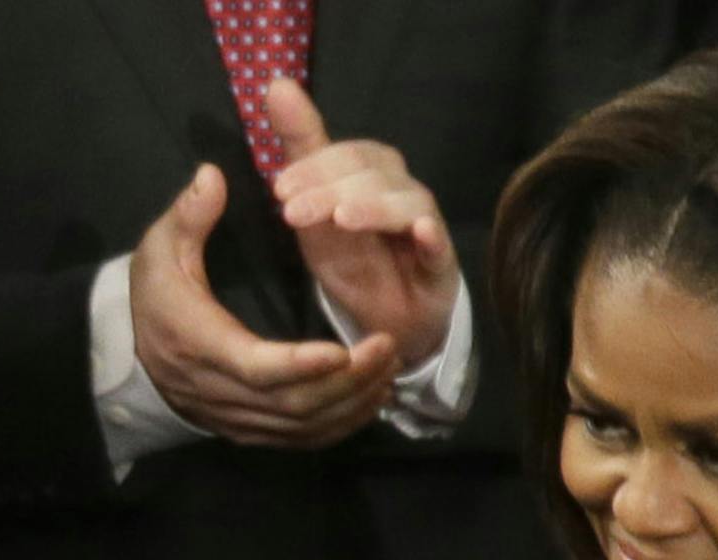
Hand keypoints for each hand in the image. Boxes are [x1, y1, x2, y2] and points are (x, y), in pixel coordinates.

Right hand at [130, 164, 398, 447]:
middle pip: (295, 404)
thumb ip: (188, 216)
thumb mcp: (159, 249)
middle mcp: (224, 394)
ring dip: (352, 401)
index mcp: (204, 348)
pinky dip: (342, 423)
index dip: (302, 364)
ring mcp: (240, 420)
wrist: (134, 359)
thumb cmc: (155, 298)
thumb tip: (213, 177)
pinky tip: (370, 396)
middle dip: (347, 381)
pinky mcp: (252, 432)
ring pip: (304, 426)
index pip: (259, 368)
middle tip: (387, 346)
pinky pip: (303, 439)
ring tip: (389, 365)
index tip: (344, 348)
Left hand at [268, 79, 460, 365]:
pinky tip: (419, 232)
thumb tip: (277, 83)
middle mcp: (400, 189)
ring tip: (343, 219)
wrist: (388, 318)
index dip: (314, 167)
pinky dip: (430, 235)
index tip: (279, 189)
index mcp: (371, 171)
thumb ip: (302, 148)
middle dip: (330, 190)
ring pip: (404, 204)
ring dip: (372, 208)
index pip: (345, 156)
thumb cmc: (354, 256)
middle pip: (371, 175)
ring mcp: (423, 222)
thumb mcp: (315, 207)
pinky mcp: (440, 260)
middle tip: (292, 213)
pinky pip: (438, 244)